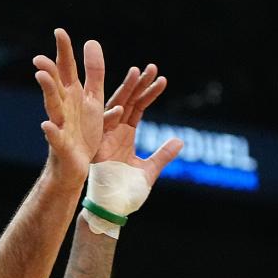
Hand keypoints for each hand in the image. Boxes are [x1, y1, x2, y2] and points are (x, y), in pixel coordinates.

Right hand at [33, 29, 118, 188]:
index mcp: (72, 95)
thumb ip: (94, 72)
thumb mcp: (93, 99)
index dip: (64, 51)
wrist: (76, 166)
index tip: (59, 31)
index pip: (67, 69)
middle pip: (56, 85)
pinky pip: (55, 137)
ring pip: (52, 106)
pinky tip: (46, 125)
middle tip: (40, 56)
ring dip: (47, 91)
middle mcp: (63, 107)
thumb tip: (91, 41)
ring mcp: (60, 125)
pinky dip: (51, 132)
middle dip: (49, 70)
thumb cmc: (83, 132)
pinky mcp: (62, 145)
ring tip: (41, 77)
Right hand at [95, 63, 182, 184]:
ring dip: (125, 91)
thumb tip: (180, 140)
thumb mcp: (150, 171)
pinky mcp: (97, 148)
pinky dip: (110, 118)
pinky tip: (122, 107)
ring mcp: (105, 138)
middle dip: (139, 84)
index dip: (150, 93)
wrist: (111, 209)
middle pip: (128, 102)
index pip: (139, 108)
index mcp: (126, 135)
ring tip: (137, 73)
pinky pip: (103, 129)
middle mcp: (114, 132)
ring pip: (115, 108)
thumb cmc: (126, 192)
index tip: (163, 80)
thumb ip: (163, 155)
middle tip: (152, 67)